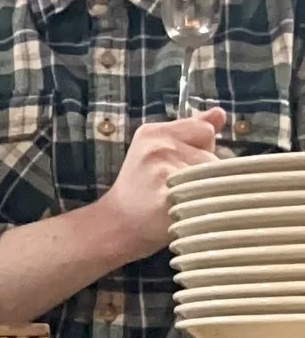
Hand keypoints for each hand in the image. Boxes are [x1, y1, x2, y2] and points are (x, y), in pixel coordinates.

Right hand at [94, 109, 227, 258]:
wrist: (118, 225)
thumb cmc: (144, 188)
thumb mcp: (159, 150)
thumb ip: (191, 131)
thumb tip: (220, 113)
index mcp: (152, 132)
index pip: (204, 129)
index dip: (200, 149)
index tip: (180, 166)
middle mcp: (156, 147)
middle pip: (212, 154)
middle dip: (206, 172)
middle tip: (179, 188)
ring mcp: (162, 172)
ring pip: (215, 176)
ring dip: (208, 190)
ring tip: (183, 200)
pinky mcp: (171, 197)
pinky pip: (209, 195)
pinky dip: (206, 205)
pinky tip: (187, 211)